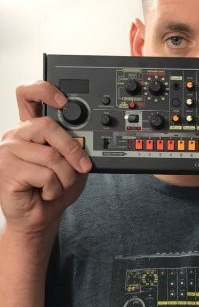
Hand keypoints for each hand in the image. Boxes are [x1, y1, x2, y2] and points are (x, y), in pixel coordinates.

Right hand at [0, 81, 91, 234]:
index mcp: (31, 128)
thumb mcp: (72, 162)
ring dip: (65, 176)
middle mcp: (17, 135)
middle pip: (48, 127)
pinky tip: (45, 192)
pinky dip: (54, 187)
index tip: (64, 101)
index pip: (28, 95)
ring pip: (51, 155)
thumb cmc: (54, 187)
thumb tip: (83, 140)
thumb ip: (75, 145)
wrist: (40, 216)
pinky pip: (44, 174)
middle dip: (72, 150)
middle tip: (83, 166)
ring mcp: (8, 151)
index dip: (45, 90)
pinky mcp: (6, 170)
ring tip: (58, 185)